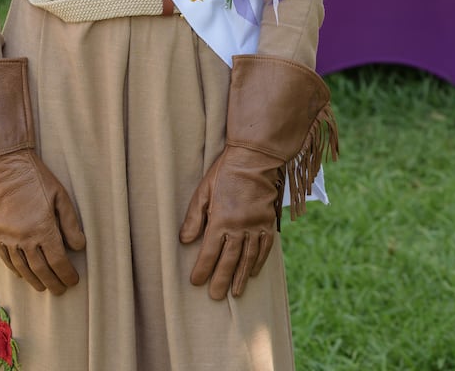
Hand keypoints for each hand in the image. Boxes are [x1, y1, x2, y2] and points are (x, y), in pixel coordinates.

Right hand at [0, 149, 85, 294]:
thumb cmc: (38, 181)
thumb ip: (71, 224)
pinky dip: (16, 270)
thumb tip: (79, 247)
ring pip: (23, 268)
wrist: (8, 170)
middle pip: (41, 269)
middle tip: (60, 290)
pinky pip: (7, 259)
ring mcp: (9, 239)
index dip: (66, 274)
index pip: (58, 261)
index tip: (73, 281)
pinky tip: (23, 275)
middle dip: (53, 282)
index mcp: (44, 228)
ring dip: (35, 281)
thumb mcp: (61, 197)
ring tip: (43, 287)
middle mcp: (25, 238)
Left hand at [179, 144, 281, 299]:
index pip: (209, 253)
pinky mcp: (268, 222)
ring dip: (241, 277)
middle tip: (215, 296)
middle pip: (229, 261)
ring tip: (236, 293)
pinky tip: (254, 272)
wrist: (254, 159)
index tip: (196, 282)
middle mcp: (239, 227)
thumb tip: (185, 240)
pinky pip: (265, 247)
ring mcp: (256, 226)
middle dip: (221, 280)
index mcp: (221, 220)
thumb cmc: (224, 173)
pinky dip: (259, 262)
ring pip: (248, 258)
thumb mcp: (203, 191)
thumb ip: (194, 218)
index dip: (202, 269)